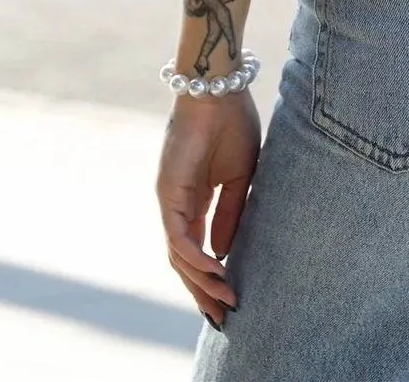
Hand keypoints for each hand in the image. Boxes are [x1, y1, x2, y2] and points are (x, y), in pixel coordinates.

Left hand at [156, 90, 260, 326]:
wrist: (219, 90)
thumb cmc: (233, 124)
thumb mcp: (240, 178)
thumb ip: (230, 215)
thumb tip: (222, 254)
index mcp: (195, 200)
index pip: (197, 249)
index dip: (211, 277)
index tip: (230, 298)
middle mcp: (178, 205)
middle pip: (184, 260)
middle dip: (202, 291)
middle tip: (222, 317)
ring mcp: (170, 200)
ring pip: (179, 255)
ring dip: (200, 281)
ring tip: (223, 301)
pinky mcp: (168, 193)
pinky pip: (178, 236)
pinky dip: (195, 258)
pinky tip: (214, 271)